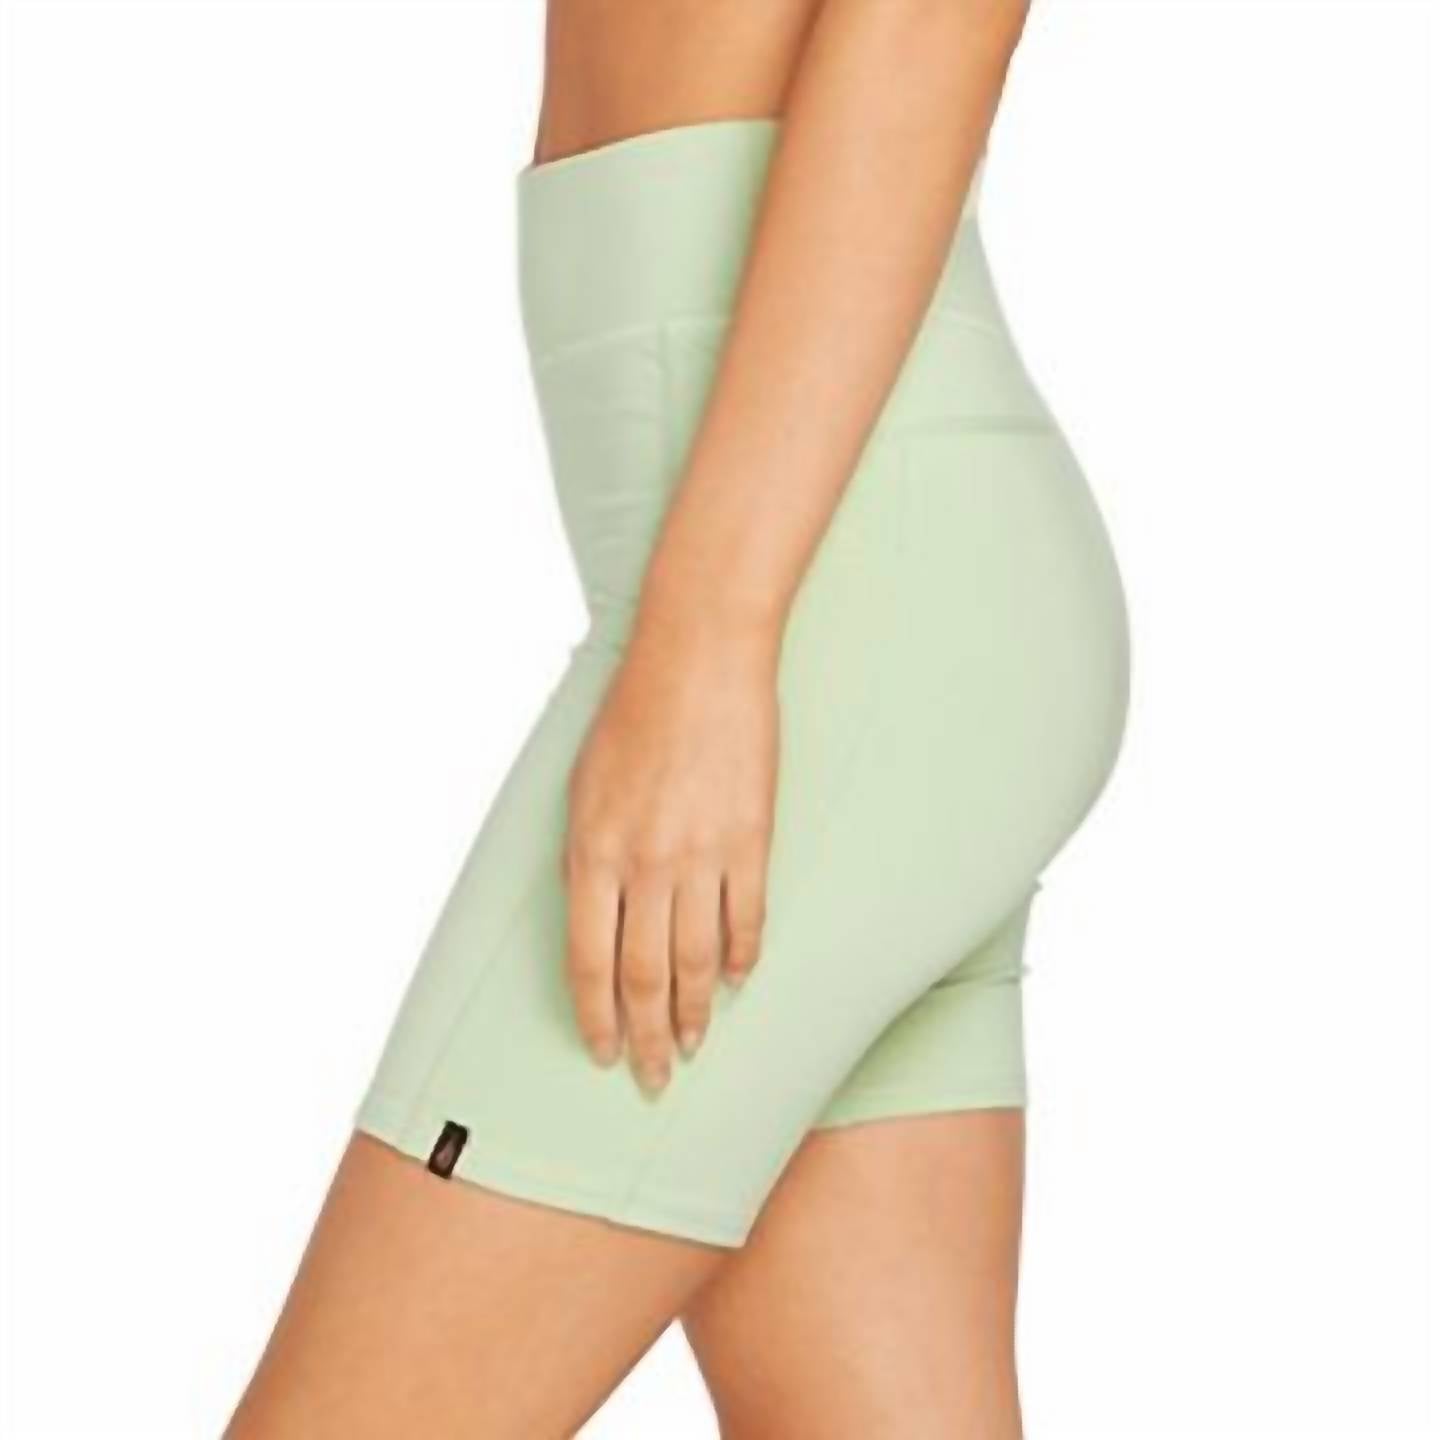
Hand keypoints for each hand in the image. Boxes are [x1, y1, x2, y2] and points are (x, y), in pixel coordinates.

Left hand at [563, 614, 779, 1092]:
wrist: (699, 659)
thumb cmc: (632, 715)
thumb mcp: (582, 785)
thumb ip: (586, 856)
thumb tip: (593, 916)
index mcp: (592, 852)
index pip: (588, 963)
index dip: (595, 1017)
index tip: (602, 1053)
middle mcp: (644, 865)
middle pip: (642, 977)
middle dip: (645, 1039)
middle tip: (653, 1080)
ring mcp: (701, 857)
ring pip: (696, 962)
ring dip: (693, 1014)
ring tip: (694, 1046)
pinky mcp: (751, 841)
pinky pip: (746, 919)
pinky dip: (740, 958)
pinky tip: (734, 982)